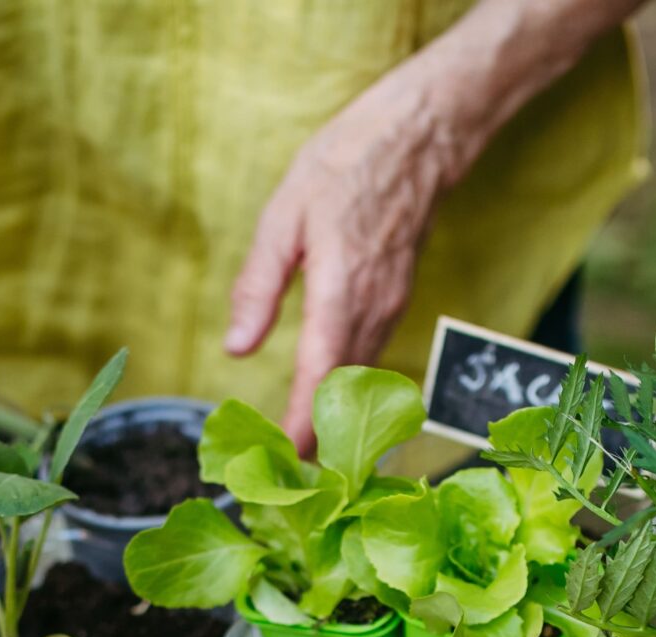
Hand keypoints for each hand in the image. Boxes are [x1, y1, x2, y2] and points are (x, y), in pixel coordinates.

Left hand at [225, 61, 466, 452]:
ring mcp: (389, 307)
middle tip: (280, 479)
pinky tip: (323, 401)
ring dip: (333, 418)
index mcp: (340, 291)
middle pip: (345, 392)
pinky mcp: (394, 301)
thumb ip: (259, 286)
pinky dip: (346, 387)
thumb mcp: (284, 218)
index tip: (284, 465)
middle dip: (315, 437)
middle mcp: (372, 309)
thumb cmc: (345, 164)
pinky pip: (368, 357)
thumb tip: (237, 348)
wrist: (418, 138)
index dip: (304, 426)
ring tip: (297, 455)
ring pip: (359, 379)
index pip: (322, 377)